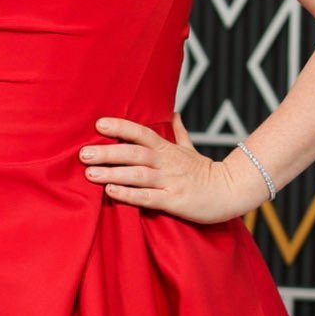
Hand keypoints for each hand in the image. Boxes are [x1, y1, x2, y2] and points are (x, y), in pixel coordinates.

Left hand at [79, 112, 245, 224]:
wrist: (231, 191)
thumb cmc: (207, 172)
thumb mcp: (191, 150)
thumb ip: (179, 133)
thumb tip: (175, 113)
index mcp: (168, 149)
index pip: (141, 133)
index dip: (120, 127)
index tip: (99, 124)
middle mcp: (167, 163)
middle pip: (134, 153)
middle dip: (108, 152)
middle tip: (83, 153)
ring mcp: (170, 182)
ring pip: (137, 174)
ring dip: (112, 173)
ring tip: (90, 174)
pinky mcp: (173, 201)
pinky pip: (147, 197)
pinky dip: (129, 194)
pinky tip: (111, 192)